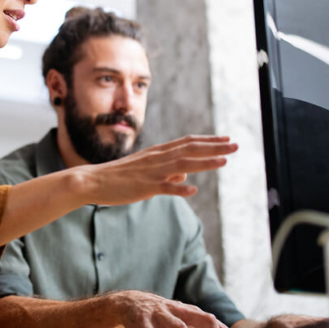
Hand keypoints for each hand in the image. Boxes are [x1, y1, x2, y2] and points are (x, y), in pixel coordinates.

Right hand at [81, 135, 237, 205]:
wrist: (92, 180)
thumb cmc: (119, 176)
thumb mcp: (145, 170)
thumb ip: (167, 170)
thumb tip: (185, 173)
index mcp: (157, 152)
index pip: (187, 142)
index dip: (208, 140)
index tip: (226, 139)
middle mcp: (157, 158)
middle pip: (190, 150)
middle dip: (214, 147)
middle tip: (235, 145)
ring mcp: (151, 172)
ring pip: (182, 164)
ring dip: (205, 163)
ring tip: (224, 162)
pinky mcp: (144, 187)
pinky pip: (164, 187)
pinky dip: (179, 187)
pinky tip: (193, 189)